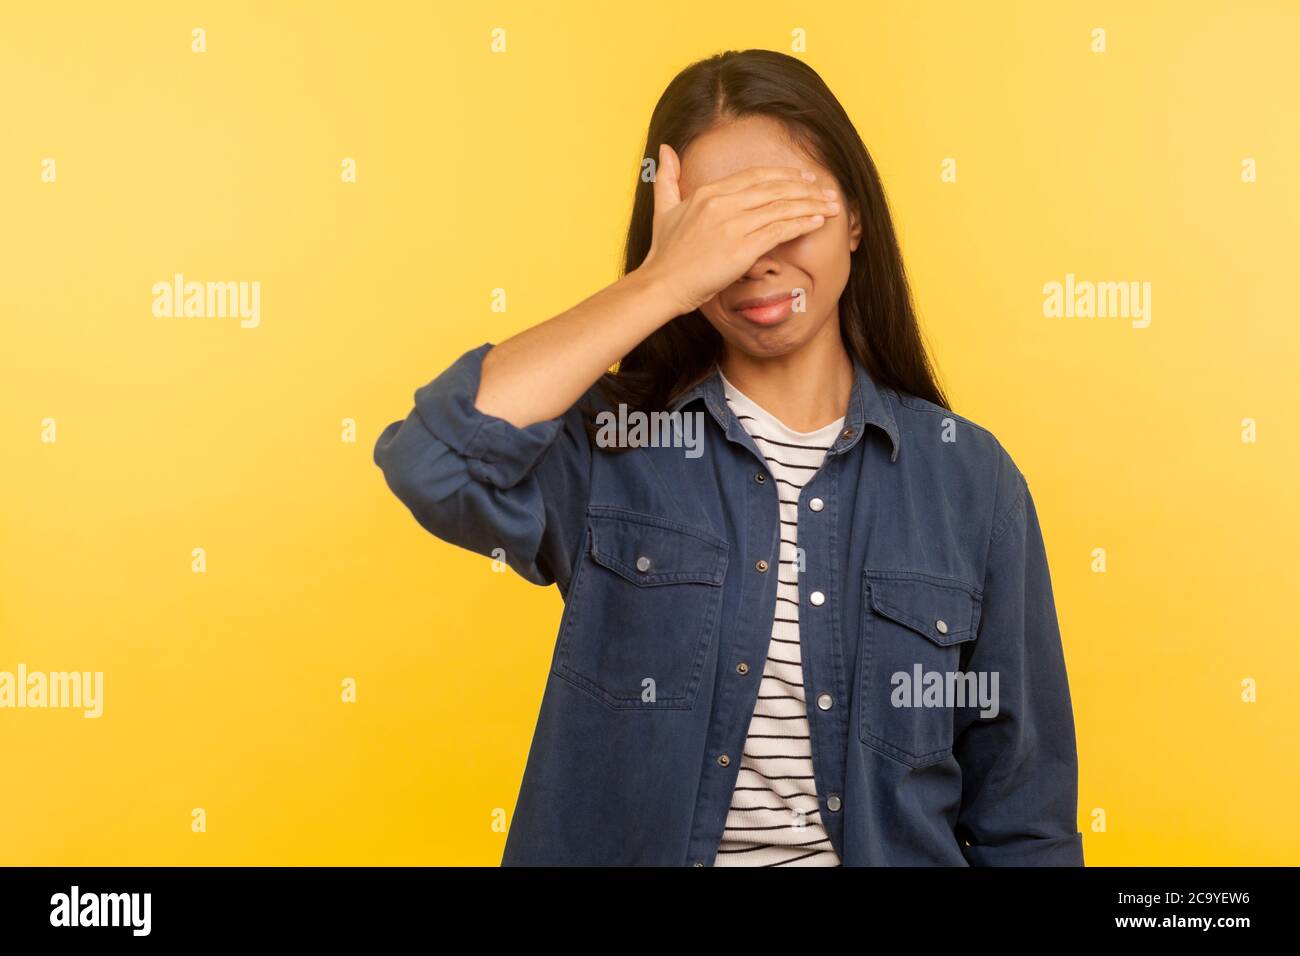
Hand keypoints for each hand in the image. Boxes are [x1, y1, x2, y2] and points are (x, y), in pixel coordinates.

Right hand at [636, 143, 840, 315]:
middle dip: (806, 188)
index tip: (804, 178)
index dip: (784, 175)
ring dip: (811, 204)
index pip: (756, 176)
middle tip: (826, 191)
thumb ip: (666, 178)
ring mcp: (733, 225)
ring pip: (782, 207)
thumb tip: (665, 150)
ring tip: (831, 206)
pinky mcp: (743, 248)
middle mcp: (723, 203)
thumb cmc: (663, 254)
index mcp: (709, 192)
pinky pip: (780, 230)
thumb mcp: (662, 209)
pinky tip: (818, 221)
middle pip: (775, 188)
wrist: (661, 285)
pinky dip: (802, 223)